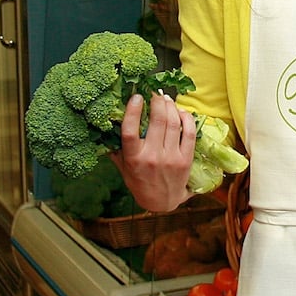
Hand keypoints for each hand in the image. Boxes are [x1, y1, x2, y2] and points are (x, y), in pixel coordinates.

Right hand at [108, 92, 195, 211]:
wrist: (162, 202)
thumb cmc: (140, 182)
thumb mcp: (123, 168)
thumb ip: (116, 148)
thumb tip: (106, 125)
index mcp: (134, 158)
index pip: (130, 130)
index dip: (133, 110)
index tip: (136, 96)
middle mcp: (153, 157)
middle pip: (157, 121)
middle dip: (157, 101)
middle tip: (155, 93)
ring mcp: (171, 158)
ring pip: (173, 123)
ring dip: (170, 106)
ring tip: (166, 100)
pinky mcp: (186, 159)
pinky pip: (189, 132)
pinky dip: (186, 118)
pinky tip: (180, 112)